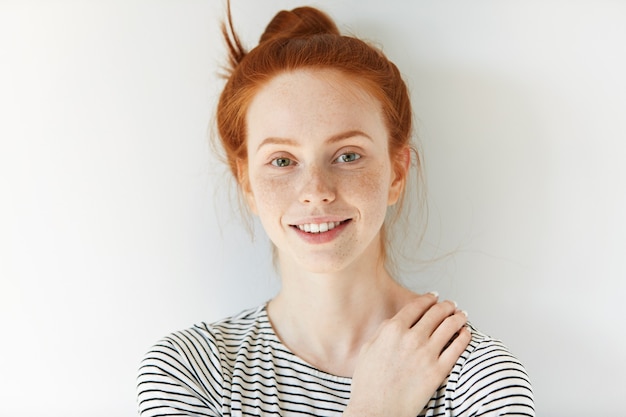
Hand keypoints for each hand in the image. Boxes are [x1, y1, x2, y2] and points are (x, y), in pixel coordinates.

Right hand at [345, 293, 470, 416]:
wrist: (376, 411)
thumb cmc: (369, 385)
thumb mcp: (368, 349)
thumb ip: (383, 332)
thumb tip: (394, 323)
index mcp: (392, 330)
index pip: (416, 306)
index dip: (427, 299)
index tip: (433, 297)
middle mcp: (411, 338)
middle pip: (435, 313)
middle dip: (445, 306)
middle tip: (450, 304)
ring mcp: (426, 354)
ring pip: (449, 326)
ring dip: (458, 317)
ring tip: (462, 315)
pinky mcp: (438, 371)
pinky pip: (457, 348)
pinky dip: (464, 337)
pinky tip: (466, 333)